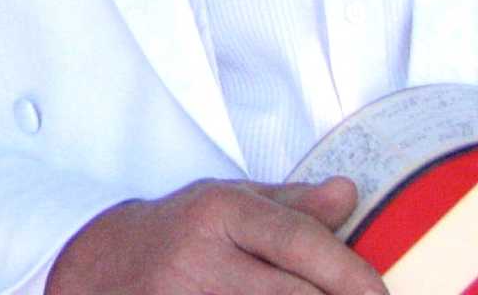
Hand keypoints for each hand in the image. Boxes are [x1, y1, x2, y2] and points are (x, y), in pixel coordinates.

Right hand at [48, 176, 383, 294]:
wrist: (97, 267)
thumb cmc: (178, 234)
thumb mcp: (227, 202)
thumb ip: (292, 206)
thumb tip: (350, 193)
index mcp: (217, 212)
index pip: (297, 240)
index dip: (349, 272)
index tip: (380, 293)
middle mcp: (199, 257)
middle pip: (293, 294)